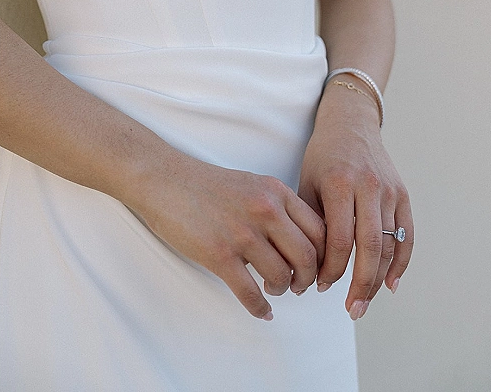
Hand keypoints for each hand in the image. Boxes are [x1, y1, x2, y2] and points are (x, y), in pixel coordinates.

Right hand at [130, 153, 326, 319]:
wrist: (165, 180)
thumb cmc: (208, 186)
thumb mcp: (253, 185)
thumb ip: (278, 207)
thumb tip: (301, 243)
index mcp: (276, 191)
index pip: (319, 229)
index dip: (325, 255)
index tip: (319, 267)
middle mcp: (265, 210)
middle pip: (308, 256)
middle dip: (308, 279)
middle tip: (299, 286)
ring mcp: (242, 233)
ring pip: (282, 276)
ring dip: (282, 290)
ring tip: (274, 289)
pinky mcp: (218, 254)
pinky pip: (250, 292)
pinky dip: (260, 308)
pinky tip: (262, 311)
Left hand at [298, 85, 412, 319]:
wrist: (351, 124)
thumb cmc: (323, 156)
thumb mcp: (307, 182)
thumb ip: (311, 222)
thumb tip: (308, 267)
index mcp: (340, 183)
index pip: (340, 239)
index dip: (331, 269)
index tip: (319, 286)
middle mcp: (368, 186)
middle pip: (370, 246)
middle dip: (360, 283)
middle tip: (350, 308)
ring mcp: (389, 190)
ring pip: (390, 244)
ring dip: (378, 278)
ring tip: (364, 301)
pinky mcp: (403, 193)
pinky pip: (407, 234)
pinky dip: (401, 262)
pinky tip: (391, 285)